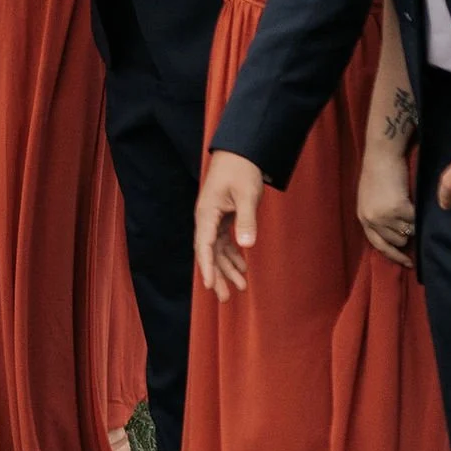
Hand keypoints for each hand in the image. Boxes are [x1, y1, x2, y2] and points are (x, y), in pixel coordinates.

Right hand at [196, 151, 265, 300]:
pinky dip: (233, 255)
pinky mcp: (223, 216)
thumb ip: (246, 220)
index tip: (210, 286)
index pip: (204, 245)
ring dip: (227, 268)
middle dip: (217, 275)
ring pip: (217, 249)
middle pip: (208, 252)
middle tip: (227, 298)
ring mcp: (214, 217)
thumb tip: (246, 245)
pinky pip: (224, 241)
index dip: (207, 267)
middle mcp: (206, 218)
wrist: (240, 151)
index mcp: (207, 213)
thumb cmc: (241, 170)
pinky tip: (242, 267)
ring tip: (241, 288)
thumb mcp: (247, 195)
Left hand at [357, 156, 416, 264]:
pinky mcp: (399, 209)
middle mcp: (372, 220)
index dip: (393, 256)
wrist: (381, 156)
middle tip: (409, 221)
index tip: (407, 263)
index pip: (379, 246)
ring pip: (408, 233)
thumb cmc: (377, 174)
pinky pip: (415, 221)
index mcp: (363, 218)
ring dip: (412, 224)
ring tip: (409, 209)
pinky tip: (413, 203)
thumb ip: (379, 218)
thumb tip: (398, 237)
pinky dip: (418, 215)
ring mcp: (385, 216)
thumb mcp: (370, 200)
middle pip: (397, 242)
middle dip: (406, 234)